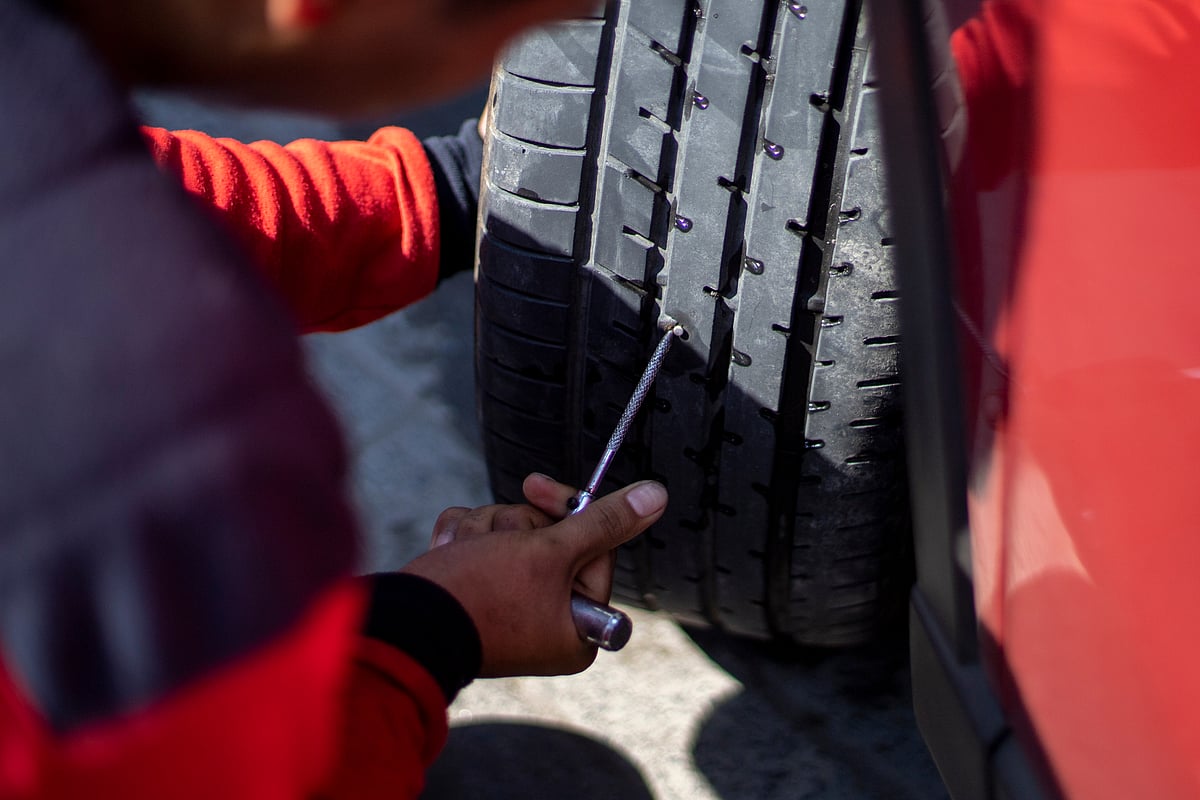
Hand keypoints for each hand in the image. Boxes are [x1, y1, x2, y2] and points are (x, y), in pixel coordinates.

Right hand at [402, 476, 667, 676]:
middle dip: (516, 526)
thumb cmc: (480, 596)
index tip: (536, 488)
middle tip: (496, 539)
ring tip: (465, 553)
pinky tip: (449, 553)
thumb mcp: (550, 552)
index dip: (566, 512)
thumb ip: (604, 522)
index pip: (594, 544)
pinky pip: (482, 543)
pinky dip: (463, 540)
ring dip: (485, 530)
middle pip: (553, 537)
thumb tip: (656, 497)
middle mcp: (548, 621)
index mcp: (578, 626)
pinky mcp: (476, 592)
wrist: (401, 623)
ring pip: (514, 534)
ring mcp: (511, 607)